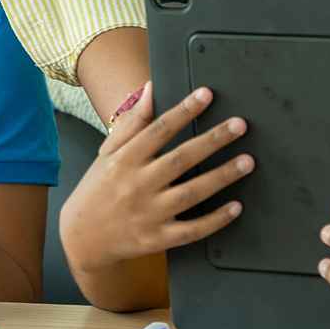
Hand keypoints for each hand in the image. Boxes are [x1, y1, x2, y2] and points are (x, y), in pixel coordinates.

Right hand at [60, 82, 253, 272]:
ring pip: (191, 193)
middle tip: (240, 125)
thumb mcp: (108, 153)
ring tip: (247, 161)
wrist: (82, 238)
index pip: (158, 130)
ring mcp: (148, 215)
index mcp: (125, 160)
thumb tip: (151, 89)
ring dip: (221, 177)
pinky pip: (191, 230)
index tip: (206, 94)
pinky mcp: (157, 239)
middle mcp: (137, 185)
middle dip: (213, 141)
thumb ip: (133, 122)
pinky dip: (215, 220)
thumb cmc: (98, 188)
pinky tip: (236, 207)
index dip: (183, 111)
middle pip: (180, 159)